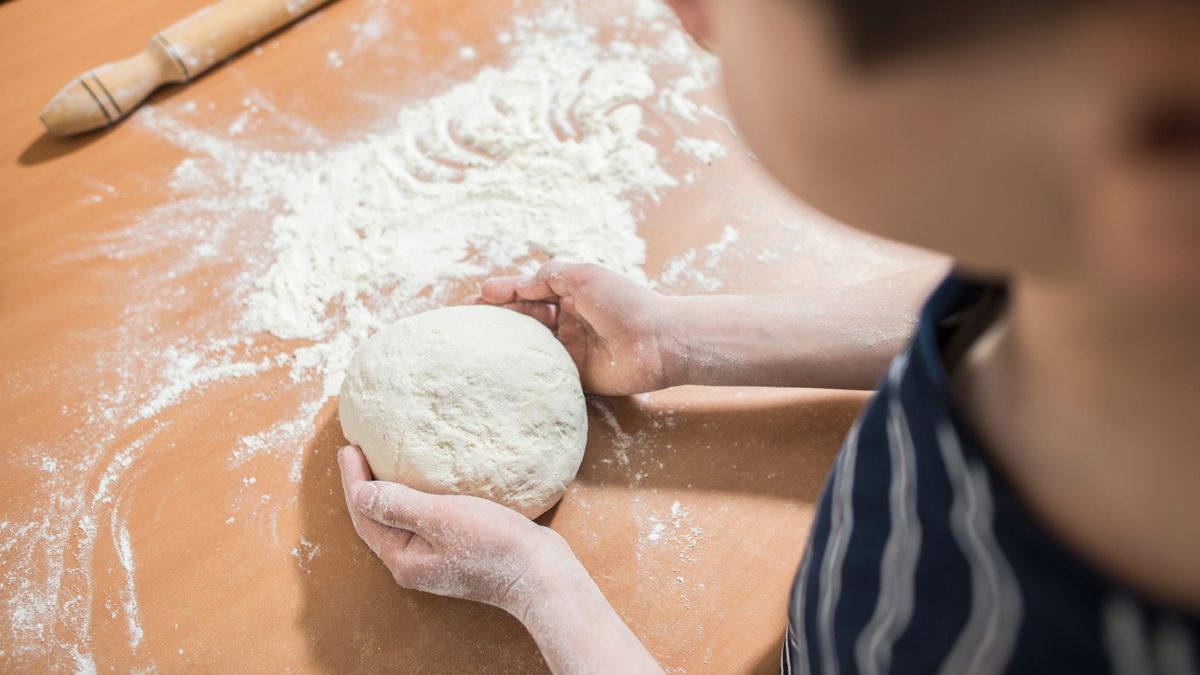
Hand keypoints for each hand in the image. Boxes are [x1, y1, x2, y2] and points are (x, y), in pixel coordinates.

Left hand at [337, 446, 575, 619]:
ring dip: (388, 492)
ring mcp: (436, 559)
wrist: (541, 574)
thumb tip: (359, 493)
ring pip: (400, 520)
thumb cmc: (494, 545)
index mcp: (403, 559)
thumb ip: (399, 505)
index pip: (365, 516)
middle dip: (364, 487)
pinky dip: (414, 498)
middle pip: (377, 521)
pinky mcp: (457, 550)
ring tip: (383, 462)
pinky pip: (423, 520)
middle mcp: (414, 563)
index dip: (353, 481)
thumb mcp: (442, 519)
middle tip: (357, 451)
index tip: (349, 448)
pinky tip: (424, 482)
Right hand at [469, 262, 680, 395]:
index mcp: (571, 293)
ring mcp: (571, 348)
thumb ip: (548, 276)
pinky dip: (521, 368)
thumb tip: (518, 285)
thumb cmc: (625, 302)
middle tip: (465, 320)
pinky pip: (543, 371)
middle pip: (525, 318)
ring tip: (473, 342)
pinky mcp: (575, 374)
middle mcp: (569, 319)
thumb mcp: (583, 276)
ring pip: (530, 344)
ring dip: (504, 342)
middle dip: (496, 317)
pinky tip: (498, 369)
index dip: (503, 293)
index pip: (529, 291)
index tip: (478, 297)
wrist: (659, 342)